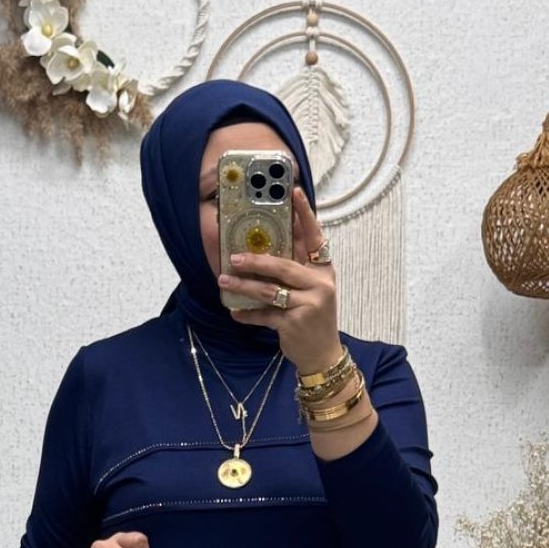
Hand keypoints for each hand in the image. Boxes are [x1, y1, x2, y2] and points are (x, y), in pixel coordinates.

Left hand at [218, 186, 341, 375]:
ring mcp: (308, 306)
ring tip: (225, 280)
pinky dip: (247, 313)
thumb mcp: (312, 289)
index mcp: (324, 271)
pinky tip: (234, 311)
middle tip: (234, 257)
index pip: (316, 238)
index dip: (305, 215)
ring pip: (270, 290)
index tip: (293, 192)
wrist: (322, 355)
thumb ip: (296, 267)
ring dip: (244, 285)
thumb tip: (267, 244)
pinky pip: (264, 315)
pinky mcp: (293, 325)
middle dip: (256, 260)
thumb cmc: (313, 317)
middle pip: (284, 266)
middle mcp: (319, 285)